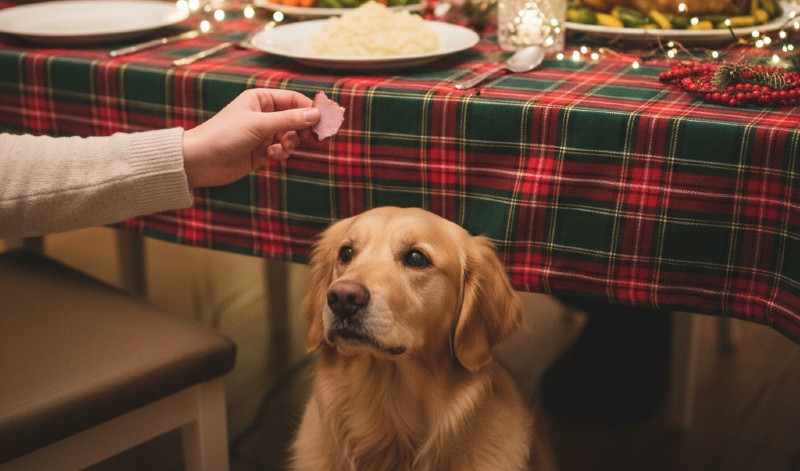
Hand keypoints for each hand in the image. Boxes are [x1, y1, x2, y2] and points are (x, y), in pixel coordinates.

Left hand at [182, 88, 321, 187]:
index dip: (309, 109)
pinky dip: (280, 153)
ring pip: (291, 136)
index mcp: (261, 99)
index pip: (294, 99)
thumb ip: (289, 120)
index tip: (324, 121)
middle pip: (296, 118)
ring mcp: (263, 133)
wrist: (201, 161)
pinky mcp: (261, 151)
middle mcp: (264, 114)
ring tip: (280, 148)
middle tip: (307, 138)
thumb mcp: (259, 124)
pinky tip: (270, 156)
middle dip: (301, 129)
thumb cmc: (224, 135)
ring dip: (290, 143)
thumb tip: (316, 114)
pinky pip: (282, 149)